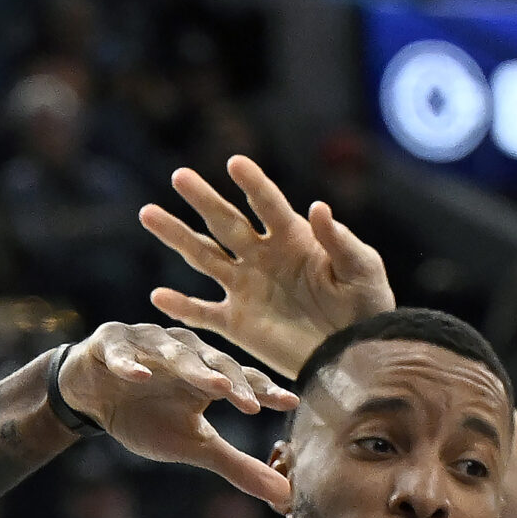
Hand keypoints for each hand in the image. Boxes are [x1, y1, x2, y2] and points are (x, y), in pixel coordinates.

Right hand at [58, 324, 297, 508]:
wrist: (90, 397)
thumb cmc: (147, 417)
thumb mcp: (193, 445)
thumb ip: (237, 465)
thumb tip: (284, 494)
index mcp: (208, 375)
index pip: (242, 382)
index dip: (265, 392)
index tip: (290, 403)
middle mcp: (185, 351)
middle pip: (213, 364)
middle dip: (233, 382)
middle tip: (251, 403)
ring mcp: (148, 343)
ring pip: (174, 353)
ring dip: (194, 368)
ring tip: (216, 385)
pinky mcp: (111, 342)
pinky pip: (121, 353)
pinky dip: (130, 364)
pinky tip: (140, 376)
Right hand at [140, 155, 396, 378]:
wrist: (358, 354)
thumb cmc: (368, 307)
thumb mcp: (363, 271)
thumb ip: (341, 241)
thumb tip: (318, 207)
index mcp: (293, 238)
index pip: (268, 205)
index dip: (253, 184)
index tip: (236, 163)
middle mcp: (262, 256)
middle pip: (226, 223)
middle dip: (204, 200)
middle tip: (180, 176)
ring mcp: (246, 288)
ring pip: (204, 257)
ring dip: (177, 236)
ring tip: (148, 212)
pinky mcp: (238, 323)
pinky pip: (204, 313)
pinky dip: (182, 307)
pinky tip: (159, 296)